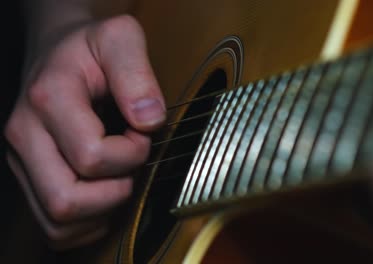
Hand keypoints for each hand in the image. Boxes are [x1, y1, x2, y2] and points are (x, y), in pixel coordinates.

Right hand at [4, 15, 164, 247]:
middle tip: (131, 165)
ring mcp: (22, 161)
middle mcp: (25, 135)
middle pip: (66, 199)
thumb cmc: (89, 48)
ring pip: (57, 222)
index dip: (130, 154)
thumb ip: (137, 73)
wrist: (57, 53)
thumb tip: (149, 120)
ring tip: (119, 179)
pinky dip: (87, 224)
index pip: (91, 156)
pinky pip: (55, 228)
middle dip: (115, 192)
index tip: (142, 135)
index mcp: (49, 99)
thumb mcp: (120, 38)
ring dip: (101, 212)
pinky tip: (105, 197)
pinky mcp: (28, 177)